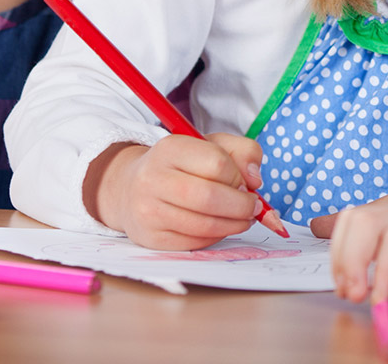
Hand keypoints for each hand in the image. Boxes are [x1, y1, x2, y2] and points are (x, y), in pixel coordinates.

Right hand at [89, 133, 268, 249]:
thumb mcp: (211, 145)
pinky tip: (220, 227)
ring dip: (233, 225)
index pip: (217, 163)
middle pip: (210, 197)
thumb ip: (243, 152)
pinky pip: (194, 242)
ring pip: (204, 224)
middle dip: (241, 206)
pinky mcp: (150, 237)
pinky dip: (215, 237)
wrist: (132, 188)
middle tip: (253, 208)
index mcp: (170, 148)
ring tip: (242, 219)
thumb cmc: (181, 166)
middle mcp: (154, 178)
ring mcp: (148, 210)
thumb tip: (255, 180)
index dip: (239, 176)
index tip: (245, 183)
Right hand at [329, 196, 387, 307]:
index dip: (382, 271)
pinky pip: (352, 223)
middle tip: (353, 296)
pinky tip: (347, 274)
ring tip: (347, 289)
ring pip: (354, 219)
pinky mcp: (385, 218)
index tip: (378, 302)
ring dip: (341, 255)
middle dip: (351, 260)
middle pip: (367, 221)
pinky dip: (341, 248)